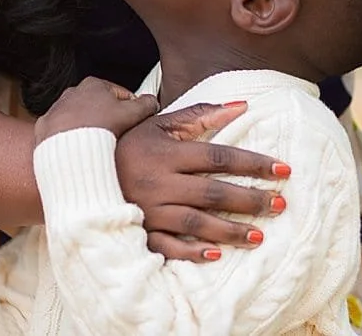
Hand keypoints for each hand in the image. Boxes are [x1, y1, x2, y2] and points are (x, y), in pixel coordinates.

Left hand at [33, 76, 159, 141]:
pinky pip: (62, 131)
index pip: (120, 94)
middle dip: (109, 118)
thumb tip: (152, 101)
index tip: (134, 121)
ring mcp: (56, 109)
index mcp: (93, 84)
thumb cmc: (100, 129)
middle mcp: (71, 93)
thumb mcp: (132, 114)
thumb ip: (146, 104)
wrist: (69, 151)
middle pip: (99, 105)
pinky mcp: (45, 127)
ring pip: (79, 118)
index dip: (132, 109)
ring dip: (89, 127)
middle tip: (117, 135)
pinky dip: (70, 138)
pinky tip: (79, 147)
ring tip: (98, 143)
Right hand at [114, 101, 286, 260]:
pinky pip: (168, 246)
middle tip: (281, 204)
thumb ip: (198, 116)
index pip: (217, 157)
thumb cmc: (127, 145)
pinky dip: (192, 252)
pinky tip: (217, 255)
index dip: (252, 163)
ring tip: (260, 236)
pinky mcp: (138, 231)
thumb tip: (241, 106)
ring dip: (230, 230)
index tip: (283, 169)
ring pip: (196, 223)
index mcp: (165, 153)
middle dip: (250, 199)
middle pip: (212, 192)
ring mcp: (148, 210)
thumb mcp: (157, 125)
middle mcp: (158, 182)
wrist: (78, 171)